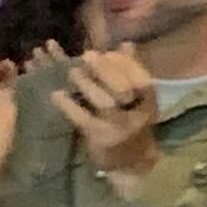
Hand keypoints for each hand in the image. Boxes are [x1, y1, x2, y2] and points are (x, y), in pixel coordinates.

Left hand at [50, 46, 165, 184]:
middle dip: (105, 70)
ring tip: (71, 71)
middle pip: (123, 88)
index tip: (105, 51)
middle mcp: (138, 113)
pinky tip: (56, 94)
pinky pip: (83, 118)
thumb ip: (130, 72)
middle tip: (86, 56)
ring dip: (87, 84)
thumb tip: (126, 43)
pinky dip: (69, 105)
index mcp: (149, 100)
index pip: (140, 76)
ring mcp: (119, 127)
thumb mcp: (136, 99)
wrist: (130, 162)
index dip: (122, 62)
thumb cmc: (130, 123)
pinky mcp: (100, 138)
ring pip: (105, 102)